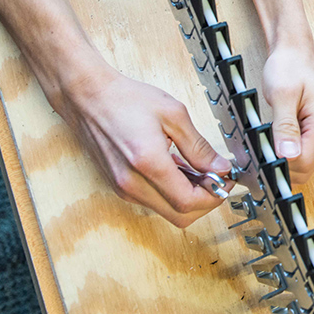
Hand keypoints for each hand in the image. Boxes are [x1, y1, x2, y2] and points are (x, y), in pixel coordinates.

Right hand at [56, 66, 231, 227]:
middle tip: (216, 178)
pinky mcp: (119, 187)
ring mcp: (123, 188)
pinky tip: (179, 169)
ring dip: (188, 197)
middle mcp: (132, 184)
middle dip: (205, 201)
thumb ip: (199, 147)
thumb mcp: (173, 115)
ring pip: (167, 211)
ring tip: (198, 169)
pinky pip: (153, 201)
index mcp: (148, 164)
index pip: (189, 202)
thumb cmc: (124, 100)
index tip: (226, 180)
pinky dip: (171, 192)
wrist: (87, 97)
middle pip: (180, 216)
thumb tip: (220, 167)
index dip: (215, 195)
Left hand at [261, 45, 313, 184]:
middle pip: (305, 168)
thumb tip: (288, 156)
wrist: (294, 54)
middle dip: (282, 163)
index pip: (304, 162)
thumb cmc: (289, 67)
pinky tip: (279, 138)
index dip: (280, 162)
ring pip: (305, 164)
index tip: (263, 152)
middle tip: (263, 146)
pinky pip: (304, 153)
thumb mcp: (282, 96)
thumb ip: (285, 128)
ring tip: (271, 139)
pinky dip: (288, 152)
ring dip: (285, 159)